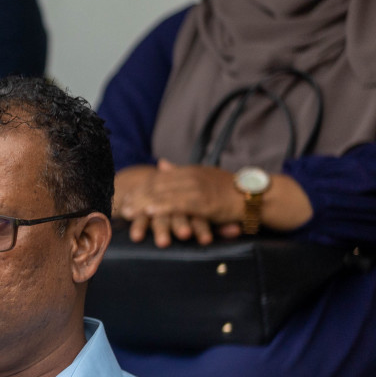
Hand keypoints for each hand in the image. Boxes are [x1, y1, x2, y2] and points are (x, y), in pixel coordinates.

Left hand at [113, 162, 242, 246]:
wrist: (254, 196)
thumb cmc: (227, 189)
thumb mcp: (202, 176)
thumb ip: (181, 171)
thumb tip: (161, 164)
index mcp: (189, 170)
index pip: (158, 178)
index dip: (139, 187)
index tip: (124, 197)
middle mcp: (192, 176)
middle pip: (158, 185)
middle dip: (137, 196)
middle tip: (121, 207)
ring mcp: (199, 188)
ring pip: (166, 194)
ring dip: (144, 204)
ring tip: (129, 212)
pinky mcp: (206, 202)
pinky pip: (181, 204)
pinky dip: (164, 207)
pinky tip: (150, 212)